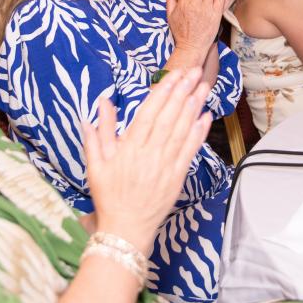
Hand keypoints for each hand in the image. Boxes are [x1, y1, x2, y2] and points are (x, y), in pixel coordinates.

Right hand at [82, 68, 211, 254]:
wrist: (125, 230)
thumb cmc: (109, 196)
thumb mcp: (96, 164)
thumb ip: (99, 132)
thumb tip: (101, 104)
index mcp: (129, 149)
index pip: (148, 113)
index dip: (162, 93)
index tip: (173, 76)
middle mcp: (149, 154)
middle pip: (169, 117)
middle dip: (182, 92)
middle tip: (193, 72)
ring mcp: (165, 166)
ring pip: (182, 130)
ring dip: (194, 106)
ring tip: (203, 87)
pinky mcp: (178, 177)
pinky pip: (190, 151)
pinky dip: (199, 133)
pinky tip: (206, 116)